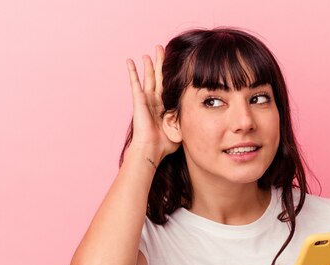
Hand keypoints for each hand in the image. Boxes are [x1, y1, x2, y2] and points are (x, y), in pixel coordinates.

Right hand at [125, 45, 178, 160]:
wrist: (151, 149)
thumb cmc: (165, 144)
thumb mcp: (181, 129)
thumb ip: (188, 120)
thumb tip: (200, 117)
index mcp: (165, 107)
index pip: (169, 86)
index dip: (171, 75)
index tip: (175, 64)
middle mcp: (155, 101)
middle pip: (159, 77)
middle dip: (161, 63)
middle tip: (162, 50)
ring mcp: (146, 99)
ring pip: (149, 77)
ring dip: (149, 64)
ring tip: (149, 53)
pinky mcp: (138, 100)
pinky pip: (135, 83)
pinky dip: (132, 71)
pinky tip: (129, 61)